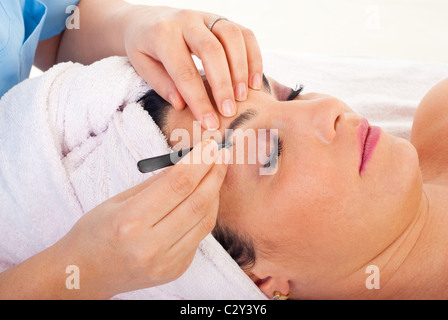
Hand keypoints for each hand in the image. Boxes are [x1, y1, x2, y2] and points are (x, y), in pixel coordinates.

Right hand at [56, 140, 228, 297]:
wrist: (85, 273)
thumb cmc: (94, 232)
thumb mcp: (118, 200)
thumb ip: (155, 184)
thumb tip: (188, 163)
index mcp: (131, 222)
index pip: (179, 184)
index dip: (200, 161)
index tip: (212, 145)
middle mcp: (151, 245)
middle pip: (197, 202)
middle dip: (214, 173)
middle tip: (222, 154)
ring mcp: (166, 262)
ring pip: (205, 220)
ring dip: (214, 193)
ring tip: (215, 173)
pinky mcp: (175, 270)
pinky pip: (199, 236)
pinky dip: (205, 214)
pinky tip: (204, 199)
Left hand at [122, 6, 262, 129]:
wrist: (146, 19)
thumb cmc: (145, 47)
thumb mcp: (142, 66)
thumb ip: (162, 84)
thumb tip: (182, 104)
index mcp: (162, 34)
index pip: (184, 71)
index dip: (198, 99)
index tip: (209, 123)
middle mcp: (186, 20)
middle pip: (211, 51)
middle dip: (223, 84)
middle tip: (229, 111)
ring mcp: (206, 17)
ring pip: (232, 36)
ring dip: (241, 69)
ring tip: (243, 96)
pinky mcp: (221, 19)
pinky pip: (245, 34)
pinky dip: (254, 57)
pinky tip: (254, 82)